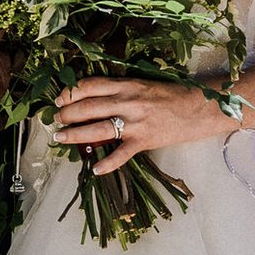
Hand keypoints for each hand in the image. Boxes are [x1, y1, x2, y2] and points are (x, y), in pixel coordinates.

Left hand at [52, 77, 232, 175]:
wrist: (200, 108)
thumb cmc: (172, 95)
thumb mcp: (143, 85)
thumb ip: (120, 90)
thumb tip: (94, 98)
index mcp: (126, 84)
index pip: (90, 86)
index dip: (70, 93)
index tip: (59, 100)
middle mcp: (127, 101)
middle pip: (88, 107)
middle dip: (67, 114)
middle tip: (54, 121)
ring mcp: (136, 122)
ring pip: (98, 129)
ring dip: (76, 134)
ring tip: (61, 138)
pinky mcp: (145, 140)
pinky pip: (121, 154)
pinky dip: (107, 163)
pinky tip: (95, 169)